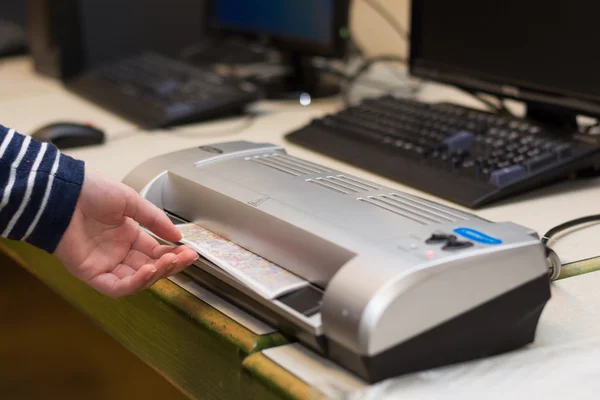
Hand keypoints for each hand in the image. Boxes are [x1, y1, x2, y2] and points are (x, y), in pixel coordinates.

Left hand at [56, 168, 197, 297]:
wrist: (64, 192)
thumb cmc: (92, 191)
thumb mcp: (131, 201)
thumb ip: (155, 220)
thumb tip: (178, 236)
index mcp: (128, 236)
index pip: (156, 252)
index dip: (174, 254)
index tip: (190, 252)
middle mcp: (119, 253)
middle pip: (150, 268)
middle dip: (170, 265)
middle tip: (186, 258)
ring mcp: (105, 264)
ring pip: (136, 281)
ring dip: (155, 275)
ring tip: (168, 262)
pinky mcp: (91, 274)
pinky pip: (116, 287)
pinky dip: (134, 283)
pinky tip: (148, 271)